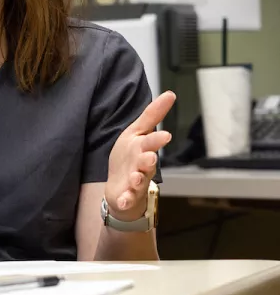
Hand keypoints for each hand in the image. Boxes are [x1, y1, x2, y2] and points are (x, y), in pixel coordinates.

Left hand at [105, 91, 175, 220]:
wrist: (122, 187)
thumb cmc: (130, 157)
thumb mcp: (137, 132)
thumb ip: (152, 115)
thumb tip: (171, 94)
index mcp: (144, 149)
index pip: (151, 142)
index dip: (157, 139)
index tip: (165, 135)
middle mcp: (142, 166)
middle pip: (147, 163)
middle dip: (148, 160)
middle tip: (150, 158)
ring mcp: (135, 182)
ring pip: (138, 181)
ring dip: (138, 179)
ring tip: (136, 178)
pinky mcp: (126, 196)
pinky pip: (126, 199)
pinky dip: (125, 200)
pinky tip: (122, 200)